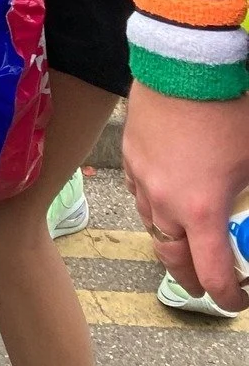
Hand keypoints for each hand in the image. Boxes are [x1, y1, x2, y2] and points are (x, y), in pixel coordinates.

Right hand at [123, 84, 248, 310]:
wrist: (186, 64)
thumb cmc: (228, 111)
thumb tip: (247, 214)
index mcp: (202, 211)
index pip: (212, 275)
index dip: (228, 298)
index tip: (238, 300)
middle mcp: (166, 203)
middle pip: (172, 261)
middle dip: (191, 280)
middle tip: (207, 285)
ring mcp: (142, 179)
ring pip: (152, 226)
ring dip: (171, 239)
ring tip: (187, 237)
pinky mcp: (129, 156)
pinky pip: (140, 193)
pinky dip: (155, 205)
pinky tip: (168, 193)